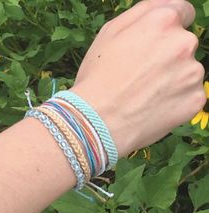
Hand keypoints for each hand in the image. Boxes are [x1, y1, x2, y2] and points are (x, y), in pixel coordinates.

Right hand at [70, 0, 205, 156]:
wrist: (98, 120)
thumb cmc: (98, 77)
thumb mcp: (109, 33)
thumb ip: (141, 12)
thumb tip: (165, 9)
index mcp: (163, 21)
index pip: (183, 12)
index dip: (168, 28)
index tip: (156, 43)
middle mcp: (184, 43)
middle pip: (184, 44)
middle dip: (167, 55)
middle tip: (142, 75)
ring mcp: (192, 74)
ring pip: (187, 71)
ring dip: (172, 78)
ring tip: (145, 94)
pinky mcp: (195, 100)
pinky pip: (189, 94)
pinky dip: (176, 100)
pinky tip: (154, 107)